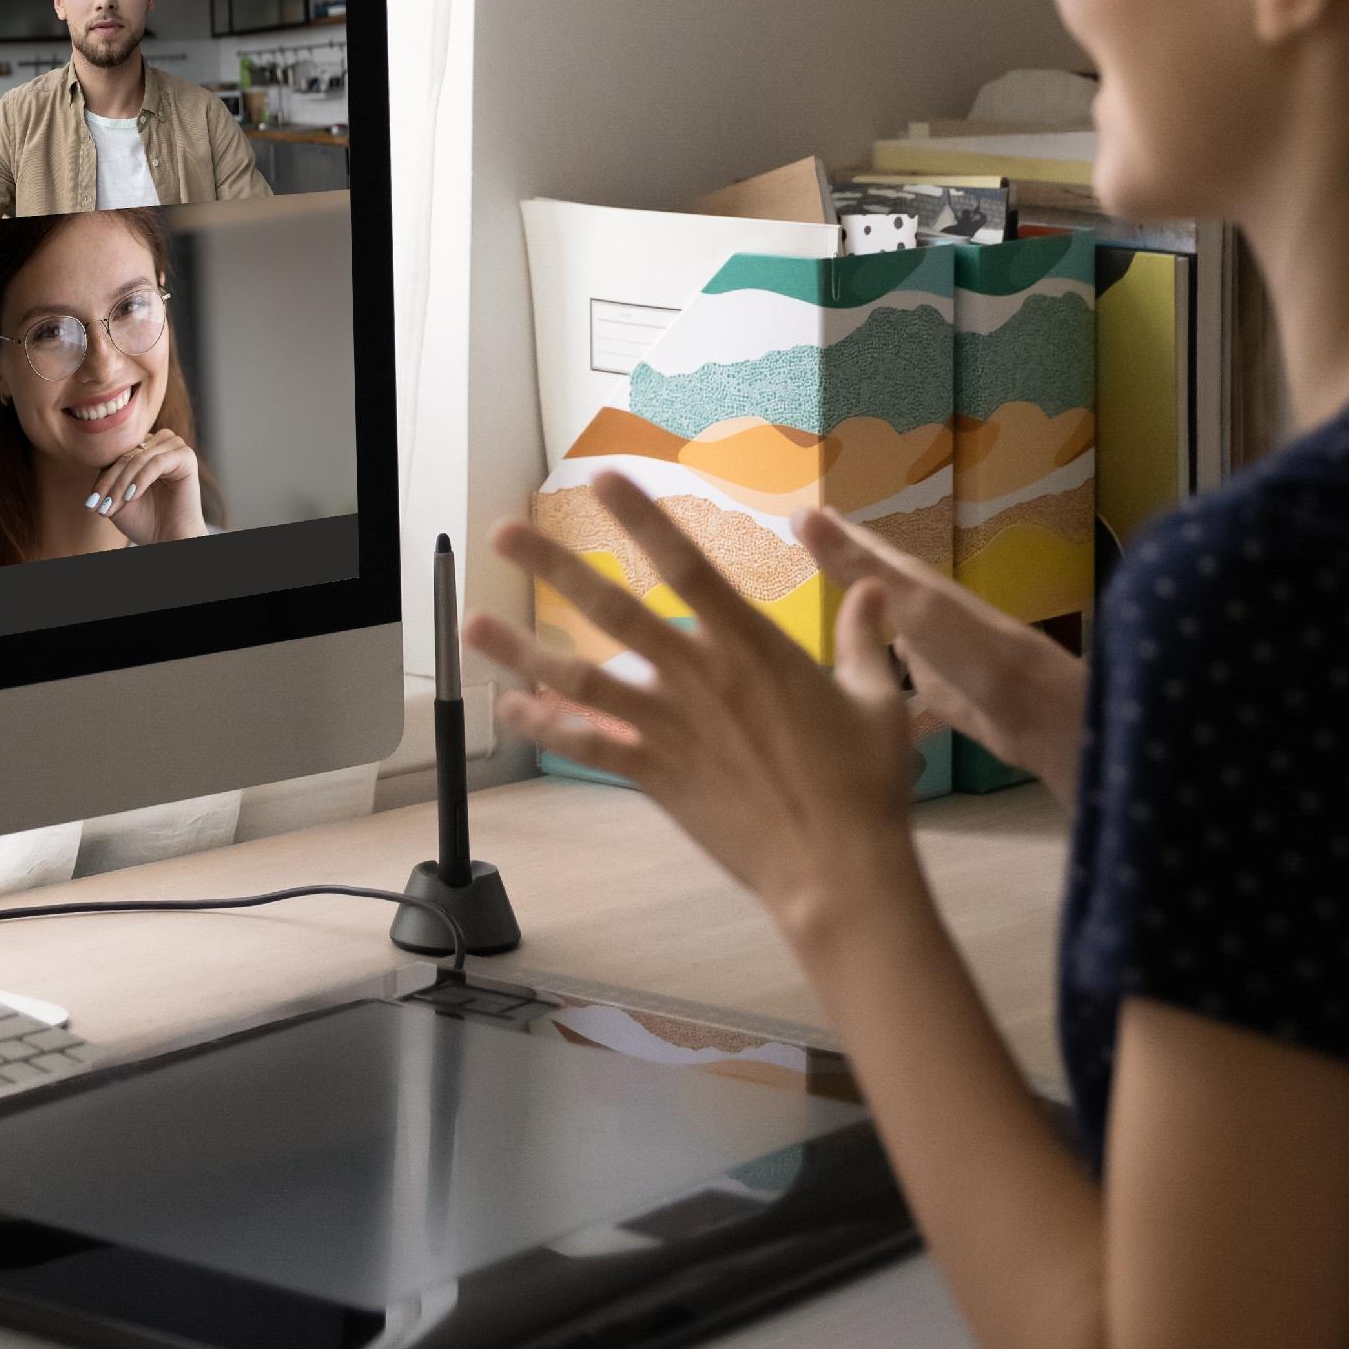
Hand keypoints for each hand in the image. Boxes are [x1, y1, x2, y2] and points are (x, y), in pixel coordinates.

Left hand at [83, 429, 205, 544]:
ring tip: (113, 506)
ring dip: (123, 483)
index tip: (90, 504)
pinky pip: (157, 463)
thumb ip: (106, 477)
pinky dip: (141, 480)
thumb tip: (88, 458)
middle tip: (100, 507)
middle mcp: (160, 441)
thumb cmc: (144, 519)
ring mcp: (175, 446)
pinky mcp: (186, 456)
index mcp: (144, 445)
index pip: (117, 456)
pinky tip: (131, 497)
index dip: (102, 480)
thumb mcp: (117, 496)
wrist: (169, 539)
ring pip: (139, 458)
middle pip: (126, 455)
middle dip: (111, 484)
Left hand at [464, 470, 926, 937]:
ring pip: (579, 678)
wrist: (836, 867)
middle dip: (556, 566)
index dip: (643, 520)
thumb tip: (873, 588)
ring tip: (472, 625)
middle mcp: (698, 678)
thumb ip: (863, 639)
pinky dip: (545, 726)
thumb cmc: (864, 786)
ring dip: (521, 650)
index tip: (604, 481)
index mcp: (752, 648)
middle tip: (503, 533)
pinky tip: (509, 711)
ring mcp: (669, 728)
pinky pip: (587, 745)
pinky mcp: (654, 775)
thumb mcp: (876, 701)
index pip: (688, 566)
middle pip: (613, 610)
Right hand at [800, 508, 1087, 797]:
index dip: (836, 531)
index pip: (865, 548)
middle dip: (846, 564)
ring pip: (883, 622)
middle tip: (811, 547)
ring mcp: (926, 648)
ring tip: (832, 604)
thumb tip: (800, 512)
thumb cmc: (968, 646)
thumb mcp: (906, 598)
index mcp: (911, 582)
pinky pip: (893, 668)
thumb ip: (855, 562)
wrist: (1029, 707)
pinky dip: (876, 661)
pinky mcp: (933, 687)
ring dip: (860, 611)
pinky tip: (864, 671)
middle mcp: (917, 609)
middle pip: (874, 580)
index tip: (803, 512)